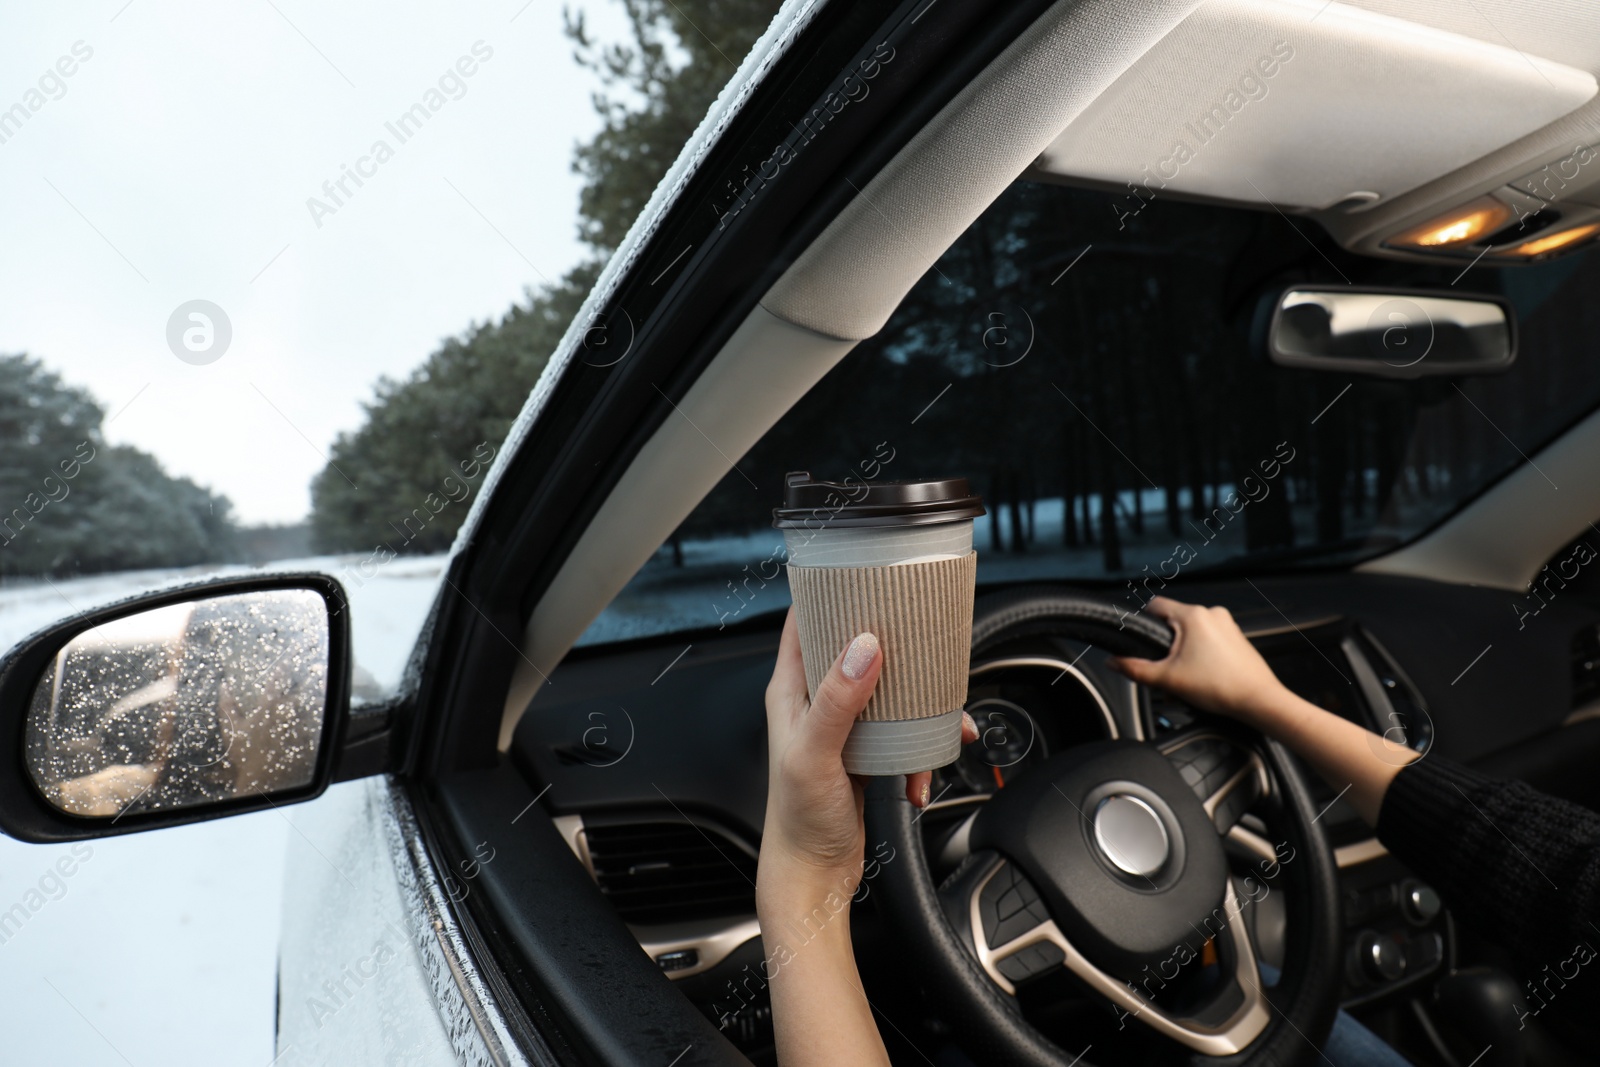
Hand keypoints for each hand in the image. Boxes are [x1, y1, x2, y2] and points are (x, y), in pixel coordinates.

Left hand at [761, 608, 977, 882]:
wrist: (814, 877)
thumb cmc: (796, 821)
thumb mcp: (815, 754)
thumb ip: (838, 700)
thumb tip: (863, 647)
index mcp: (791, 691)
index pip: (804, 621)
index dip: (828, 592)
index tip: (861, 573)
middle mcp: (816, 702)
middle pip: (855, 649)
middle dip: (891, 644)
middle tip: (920, 636)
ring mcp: (844, 727)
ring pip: (888, 692)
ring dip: (918, 705)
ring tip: (941, 721)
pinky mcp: (868, 752)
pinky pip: (903, 733)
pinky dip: (921, 748)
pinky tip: (921, 772)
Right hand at [1106, 596, 1288, 724]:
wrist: (1259, 701)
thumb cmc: (1221, 687)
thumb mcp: (1168, 679)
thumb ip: (1135, 669)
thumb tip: (1114, 662)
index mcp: (1194, 616)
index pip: (1156, 605)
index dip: (1144, 622)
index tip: (1142, 640)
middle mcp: (1212, 614)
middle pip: (1174, 623)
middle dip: (1166, 648)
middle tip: (1166, 672)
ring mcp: (1227, 625)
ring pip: (1192, 634)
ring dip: (1182, 655)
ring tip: (1185, 680)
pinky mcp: (1236, 638)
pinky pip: (1209, 641)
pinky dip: (1200, 656)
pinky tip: (1201, 679)